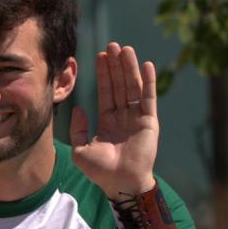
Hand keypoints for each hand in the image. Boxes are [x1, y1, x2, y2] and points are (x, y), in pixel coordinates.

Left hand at [70, 42, 158, 197]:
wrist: (120, 183)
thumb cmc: (100, 171)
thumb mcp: (80, 149)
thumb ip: (78, 129)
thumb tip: (79, 108)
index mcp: (108, 121)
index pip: (106, 92)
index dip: (103, 74)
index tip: (100, 56)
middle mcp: (123, 116)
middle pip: (119, 85)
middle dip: (115, 65)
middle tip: (112, 45)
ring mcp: (137, 118)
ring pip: (132, 87)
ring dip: (129, 68)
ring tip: (125, 49)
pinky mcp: (149, 121)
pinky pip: (148, 97)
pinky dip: (148, 81)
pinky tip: (146, 65)